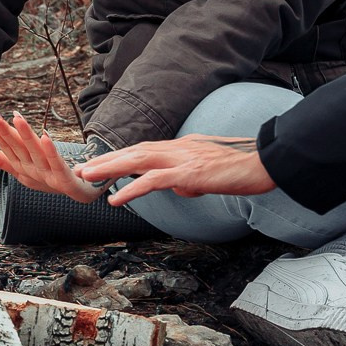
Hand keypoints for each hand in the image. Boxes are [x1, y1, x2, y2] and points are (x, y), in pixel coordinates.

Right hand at [0, 112, 100, 202]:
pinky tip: (45, 136)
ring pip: (36, 154)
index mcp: (22, 170)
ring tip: (17, 118)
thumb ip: (1, 157)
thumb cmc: (50, 176)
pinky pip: (57, 165)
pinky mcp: (66, 181)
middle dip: (5, 133)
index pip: (7, 149)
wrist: (81, 192)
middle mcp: (32, 174)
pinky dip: (51, 151)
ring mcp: (49, 179)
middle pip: (18, 150)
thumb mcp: (24, 166)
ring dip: (26, 136)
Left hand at [76, 136, 275, 204]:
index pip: (144, 150)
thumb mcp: (208, 173)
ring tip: (88, 177)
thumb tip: (180, 186)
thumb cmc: (240, 170)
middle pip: (134, 151)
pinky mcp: (189, 173)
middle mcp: (178, 148)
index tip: (99, 163)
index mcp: (182, 147)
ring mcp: (183, 159)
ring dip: (109, 169)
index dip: (119, 156)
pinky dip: (132, 189)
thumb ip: (190, 177)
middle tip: (81, 169)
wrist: (264, 164)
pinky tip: (116, 198)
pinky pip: (154, 180)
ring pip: (138, 161)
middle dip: (105, 160)